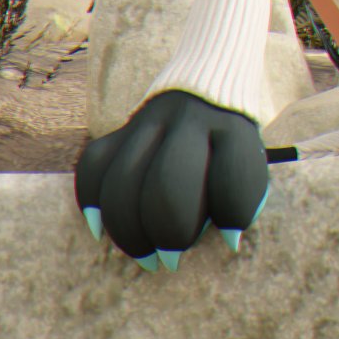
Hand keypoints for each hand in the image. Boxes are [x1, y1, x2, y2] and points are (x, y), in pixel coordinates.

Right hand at [73, 88, 270, 267]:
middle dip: (168, 231)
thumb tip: (227, 242)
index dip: (233, 216)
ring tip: (143, 257)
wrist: (209, 77)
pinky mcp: (124, 127)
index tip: (230, 242)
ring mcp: (151, 121)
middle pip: (170, 180)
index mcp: (233, 130)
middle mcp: (190, 121)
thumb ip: (238, 193)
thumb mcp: (248, 156)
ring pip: (124, 177)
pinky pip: (95, 163)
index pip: (233, 175)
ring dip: (128, 228)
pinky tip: (98, 229)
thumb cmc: (232, 141)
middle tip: (171, 261)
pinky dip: (90, 199)